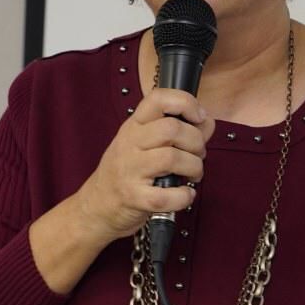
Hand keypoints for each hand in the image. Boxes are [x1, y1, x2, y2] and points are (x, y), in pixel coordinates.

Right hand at [76, 88, 215, 241]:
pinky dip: (184, 196)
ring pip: (172, 158)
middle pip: (171, 129)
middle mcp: (130, 143)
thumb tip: (207, 122)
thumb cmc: (127, 171)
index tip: (198, 117)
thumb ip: (179, 131)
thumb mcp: (145, 143)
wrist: (97, 205)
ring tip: (193, 174)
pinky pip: (166, 195)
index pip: (158, 98)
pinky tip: (185, 195)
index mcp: (134, 125)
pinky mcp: (133, 197)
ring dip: (194, 167)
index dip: (185, 102)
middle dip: (196, 142)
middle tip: (197, 154)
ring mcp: (130, 170)